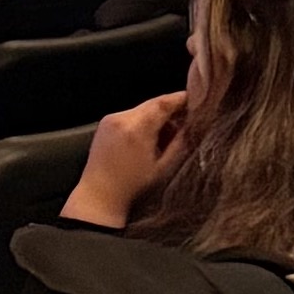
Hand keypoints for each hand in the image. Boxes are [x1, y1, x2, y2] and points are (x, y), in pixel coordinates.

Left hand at [66, 88, 183, 223]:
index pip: (162, 103)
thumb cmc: (132, 185)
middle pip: (152, 104)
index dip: (180, 99)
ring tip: (166, 138)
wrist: (101, 193)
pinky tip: (149, 139)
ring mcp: (110, 120)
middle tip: (185, 122)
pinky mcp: (105, 124)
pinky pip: (129, 116)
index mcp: (136, 128)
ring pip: (141, 110)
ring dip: (156, 118)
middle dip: (170, 111)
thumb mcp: (163, 166)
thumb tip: (191, 126)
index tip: (193, 100)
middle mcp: (121, 118)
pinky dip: (142, 122)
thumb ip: (180, 143)